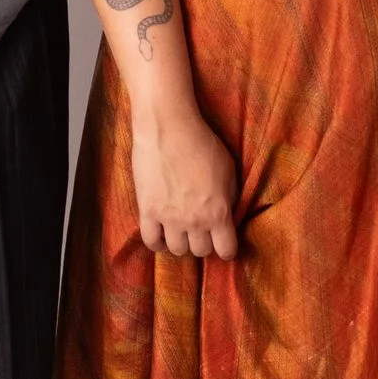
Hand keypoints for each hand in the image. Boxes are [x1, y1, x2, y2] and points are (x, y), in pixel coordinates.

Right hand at [131, 102, 239, 259]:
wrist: (168, 127)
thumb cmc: (202, 143)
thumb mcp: (229, 169)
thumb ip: (230, 197)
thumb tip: (228, 213)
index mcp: (218, 212)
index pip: (226, 250)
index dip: (227, 248)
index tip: (224, 241)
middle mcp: (195, 221)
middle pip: (201, 251)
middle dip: (204, 242)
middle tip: (202, 229)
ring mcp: (169, 218)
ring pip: (177, 250)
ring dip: (182, 242)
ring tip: (181, 229)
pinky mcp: (147, 211)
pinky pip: (151, 242)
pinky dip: (158, 243)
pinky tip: (162, 234)